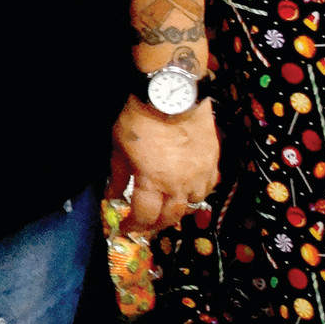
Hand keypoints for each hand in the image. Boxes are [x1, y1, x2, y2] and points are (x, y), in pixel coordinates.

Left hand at [107, 93, 219, 240]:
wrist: (173, 95)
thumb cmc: (140, 119)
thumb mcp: (119, 147)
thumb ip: (117, 175)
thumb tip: (112, 196)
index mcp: (153, 183)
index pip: (145, 217)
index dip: (133, 227)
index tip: (125, 229)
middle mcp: (179, 185)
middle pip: (170, 217)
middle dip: (156, 226)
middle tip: (145, 226)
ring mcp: (200, 174)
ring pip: (192, 205)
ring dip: (177, 212)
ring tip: (166, 210)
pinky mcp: (212, 162)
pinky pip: (207, 187)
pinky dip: (195, 195)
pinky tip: (187, 191)